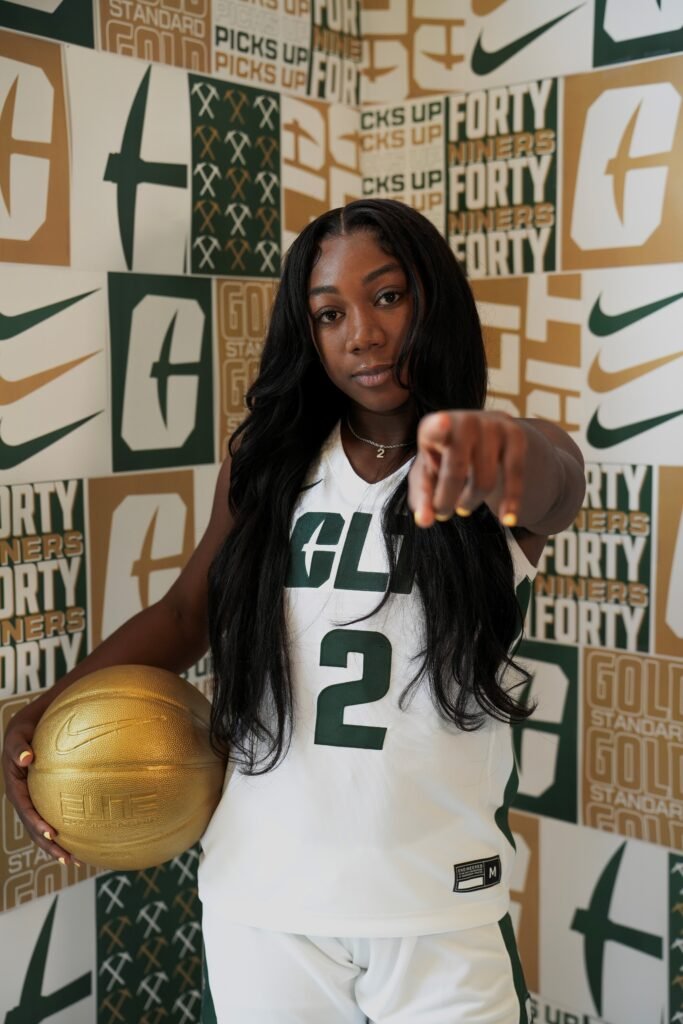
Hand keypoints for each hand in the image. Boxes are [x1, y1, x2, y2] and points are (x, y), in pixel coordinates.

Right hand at [2, 700, 78, 865]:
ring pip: (44, 825)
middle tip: (67, 859)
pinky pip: (56, 813)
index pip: (25, 807)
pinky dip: (68, 828)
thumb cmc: (28, 723)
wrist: (36, 719)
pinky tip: (86, 839)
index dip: (35, 823)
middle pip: (34, 825)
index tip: (51, 834)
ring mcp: (35, 796)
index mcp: (15, 782)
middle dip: (48, 845)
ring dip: (57, 845)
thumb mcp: (19, 731)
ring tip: (76, 861)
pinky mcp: (47, 795)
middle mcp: (23, 794)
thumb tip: (27, 759)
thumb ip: (19, 745)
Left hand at [408, 410, 526, 527]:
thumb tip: (425, 521)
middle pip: (457, 470)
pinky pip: (515, 474)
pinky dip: (511, 501)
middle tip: (443, 513)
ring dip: (470, 502)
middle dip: (447, 500)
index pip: (435, 427)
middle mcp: (464, 420)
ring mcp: (493, 425)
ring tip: (463, 506)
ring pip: (484, 480)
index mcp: (433, 426)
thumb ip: (422, 498)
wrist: (481, 437)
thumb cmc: (445, 459)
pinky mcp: (516, 435)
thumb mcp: (427, 476)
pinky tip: (508, 520)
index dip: (438, 427)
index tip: (442, 422)